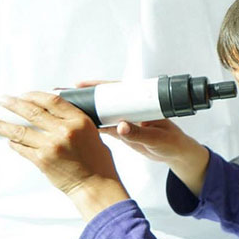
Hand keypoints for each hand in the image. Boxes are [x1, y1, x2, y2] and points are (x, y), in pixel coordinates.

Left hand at [0, 91, 128, 217]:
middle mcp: (64, 131)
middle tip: (1, 99)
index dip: (34, 95)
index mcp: (79, 121)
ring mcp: (51, 145)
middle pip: (31, 111)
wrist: (94, 185)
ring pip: (19, 130)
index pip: (52, 100)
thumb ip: (72, 122)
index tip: (24, 94)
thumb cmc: (97, 162)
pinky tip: (7, 140)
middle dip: (12, 103)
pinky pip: (21, 148)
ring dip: (0, 124)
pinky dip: (13, 142)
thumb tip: (50, 114)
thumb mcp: (91, 134)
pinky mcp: (41, 160)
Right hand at [72, 80, 195, 163]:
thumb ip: (140, 133)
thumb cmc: (172, 142)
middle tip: (62, 93)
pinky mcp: (122, 132)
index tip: (81, 84)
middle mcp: (131, 110)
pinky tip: (75, 126)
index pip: (117, 90)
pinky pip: (103, 127)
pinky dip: (90, 126)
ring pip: (101, 112)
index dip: (98, 86)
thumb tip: (121, 127)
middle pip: (104, 99)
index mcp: (141, 104)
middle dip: (85, 96)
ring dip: (84, 111)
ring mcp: (124, 120)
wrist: (176, 154)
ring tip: (62, 108)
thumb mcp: (157, 138)